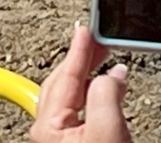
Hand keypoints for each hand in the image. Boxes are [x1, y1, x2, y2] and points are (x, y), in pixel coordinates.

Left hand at [31, 23, 132, 142]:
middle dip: (82, 58)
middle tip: (98, 39)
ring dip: (90, 75)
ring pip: (73, 96)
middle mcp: (50, 131)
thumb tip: (111, 76)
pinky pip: (83, 110)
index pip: (65, 77)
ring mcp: (62, 139)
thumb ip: (105, 95)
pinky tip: (108, 91)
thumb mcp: (107, 130)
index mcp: (49, 126)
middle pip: (63, 82)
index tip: (85, 30)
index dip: (78, 50)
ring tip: (107, 60)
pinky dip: (96, 94)